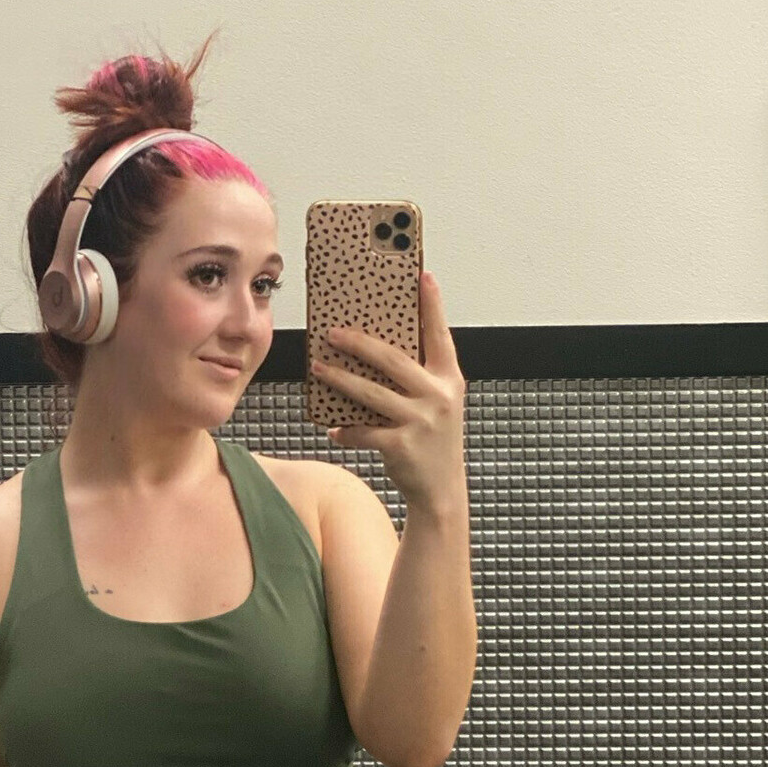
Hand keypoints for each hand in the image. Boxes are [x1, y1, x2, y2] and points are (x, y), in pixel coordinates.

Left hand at [309, 270, 468, 511]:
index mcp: (449, 380)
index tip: (422, 275)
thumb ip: (416, 377)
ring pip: (371, 393)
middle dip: (359, 343)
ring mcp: (422, 422)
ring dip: (340, 379)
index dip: (432, 305)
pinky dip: (345, 430)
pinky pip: (364, 431)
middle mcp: (439, 397)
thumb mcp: (437, 403)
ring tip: (318, 368)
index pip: (440, 335)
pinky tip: (332, 429)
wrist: (441, 491)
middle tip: (332, 332)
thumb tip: (371, 350)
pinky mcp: (402, 447)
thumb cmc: (432, 440)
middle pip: (392, 360)